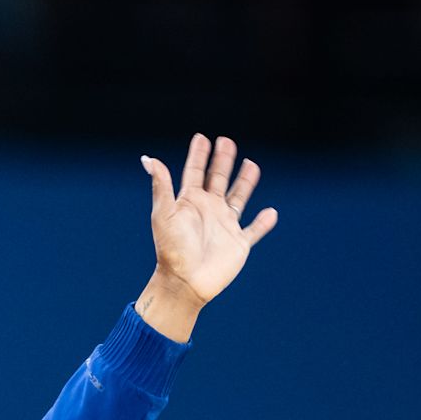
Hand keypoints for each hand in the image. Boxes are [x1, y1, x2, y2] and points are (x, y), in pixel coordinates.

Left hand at [141, 134, 277, 304]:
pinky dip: (263, 222)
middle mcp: (208, 211)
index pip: (195, 172)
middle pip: (218, 179)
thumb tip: (149, 159)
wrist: (185, 282)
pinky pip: (254, 230)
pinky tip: (271, 212)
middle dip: (223, 161)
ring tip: (251, 164)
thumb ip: (161, 185)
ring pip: (238, 198)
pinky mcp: (238, 244)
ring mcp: (224, 226)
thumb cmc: (171, 249)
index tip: (202, 137)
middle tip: (227, 141)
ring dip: (245, 182)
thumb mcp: (164, 214)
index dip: (198, 155)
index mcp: (190, 202)